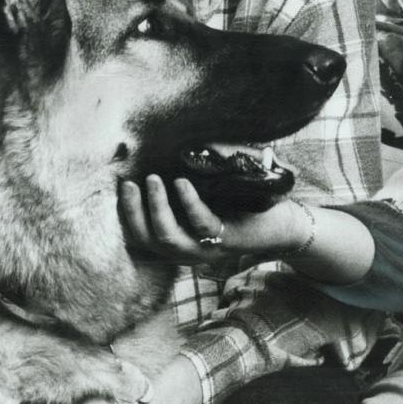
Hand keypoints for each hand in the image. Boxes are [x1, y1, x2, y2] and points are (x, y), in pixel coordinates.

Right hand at [118, 171, 310, 261]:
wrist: (282, 226)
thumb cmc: (242, 208)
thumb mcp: (208, 198)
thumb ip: (188, 187)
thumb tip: (162, 152)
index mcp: (179, 242)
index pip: (141, 237)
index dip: (125, 215)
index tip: (120, 187)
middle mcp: (188, 251)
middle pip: (147, 239)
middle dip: (132, 212)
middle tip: (128, 183)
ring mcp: (206, 249)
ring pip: (168, 236)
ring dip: (155, 207)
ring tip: (152, 179)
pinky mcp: (226, 240)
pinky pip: (200, 223)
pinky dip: (188, 202)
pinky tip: (181, 183)